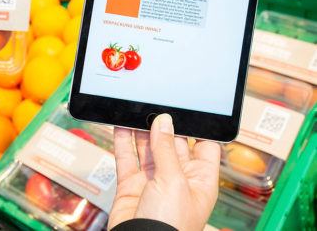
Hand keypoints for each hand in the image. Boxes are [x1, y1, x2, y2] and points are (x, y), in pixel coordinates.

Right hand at [109, 114, 220, 230]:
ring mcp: (153, 181)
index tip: (188, 108)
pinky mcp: (132, 185)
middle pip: (172, 143)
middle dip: (164, 125)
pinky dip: (122, 140)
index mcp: (200, 180)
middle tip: (155, 105)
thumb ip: (167, 149)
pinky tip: (120, 124)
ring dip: (142, 130)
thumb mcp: (174, 181)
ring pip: (148, 147)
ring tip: (137, 109)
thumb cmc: (171, 229)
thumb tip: (164, 121)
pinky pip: (127, 157)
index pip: (204, 146)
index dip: (198, 128)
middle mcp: (177, 179)